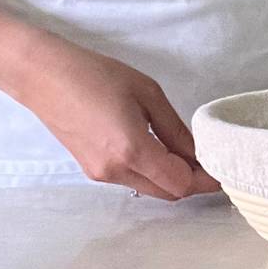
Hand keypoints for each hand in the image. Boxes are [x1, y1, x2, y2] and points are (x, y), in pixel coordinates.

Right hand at [16, 34, 221, 199]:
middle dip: (189, 180)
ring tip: (182, 150)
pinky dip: (148, 171)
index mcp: (133, 150)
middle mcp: (116, 172)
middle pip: (166, 193)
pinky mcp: (90, 171)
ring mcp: (101, 175)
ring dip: (169, 177)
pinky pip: (130, 179)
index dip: (204, 179)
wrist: (46, 78)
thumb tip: (196, 152)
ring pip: (148, 188)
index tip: (221, 170)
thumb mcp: (146, 93)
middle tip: (206, 158)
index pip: (180, 183)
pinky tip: (154, 148)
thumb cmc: (99, 75)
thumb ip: (173, 128)